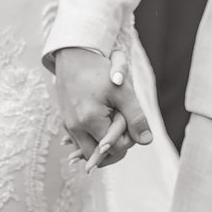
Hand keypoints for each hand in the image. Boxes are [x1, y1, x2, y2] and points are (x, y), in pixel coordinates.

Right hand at [54, 46, 152, 168]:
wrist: (73, 55)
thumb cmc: (98, 71)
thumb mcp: (123, 92)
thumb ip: (136, 117)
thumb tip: (146, 141)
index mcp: (89, 121)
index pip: (115, 148)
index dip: (128, 139)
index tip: (129, 120)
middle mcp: (74, 127)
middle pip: (98, 155)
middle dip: (114, 146)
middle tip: (124, 128)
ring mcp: (67, 125)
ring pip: (87, 150)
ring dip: (101, 142)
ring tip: (113, 124)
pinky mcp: (65, 121)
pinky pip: (79, 140)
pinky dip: (91, 137)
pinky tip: (100, 125)